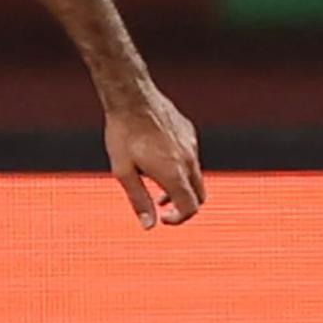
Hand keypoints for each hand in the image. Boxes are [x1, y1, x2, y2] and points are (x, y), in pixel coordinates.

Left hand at [101, 82, 204, 228]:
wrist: (131, 96)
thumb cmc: (123, 133)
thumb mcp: (123, 172)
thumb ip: (138, 200)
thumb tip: (149, 225)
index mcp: (173, 173)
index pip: (190, 208)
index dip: (179, 220)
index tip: (163, 218)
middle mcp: (188, 160)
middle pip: (199, 195)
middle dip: (183, 205)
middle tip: (162, 207)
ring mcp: (191, 144)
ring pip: (196, 175)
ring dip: (181, 185)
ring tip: (156, 180)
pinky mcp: (188, 131)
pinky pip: (191, 156)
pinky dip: (180, 166)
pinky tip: (158, 156)